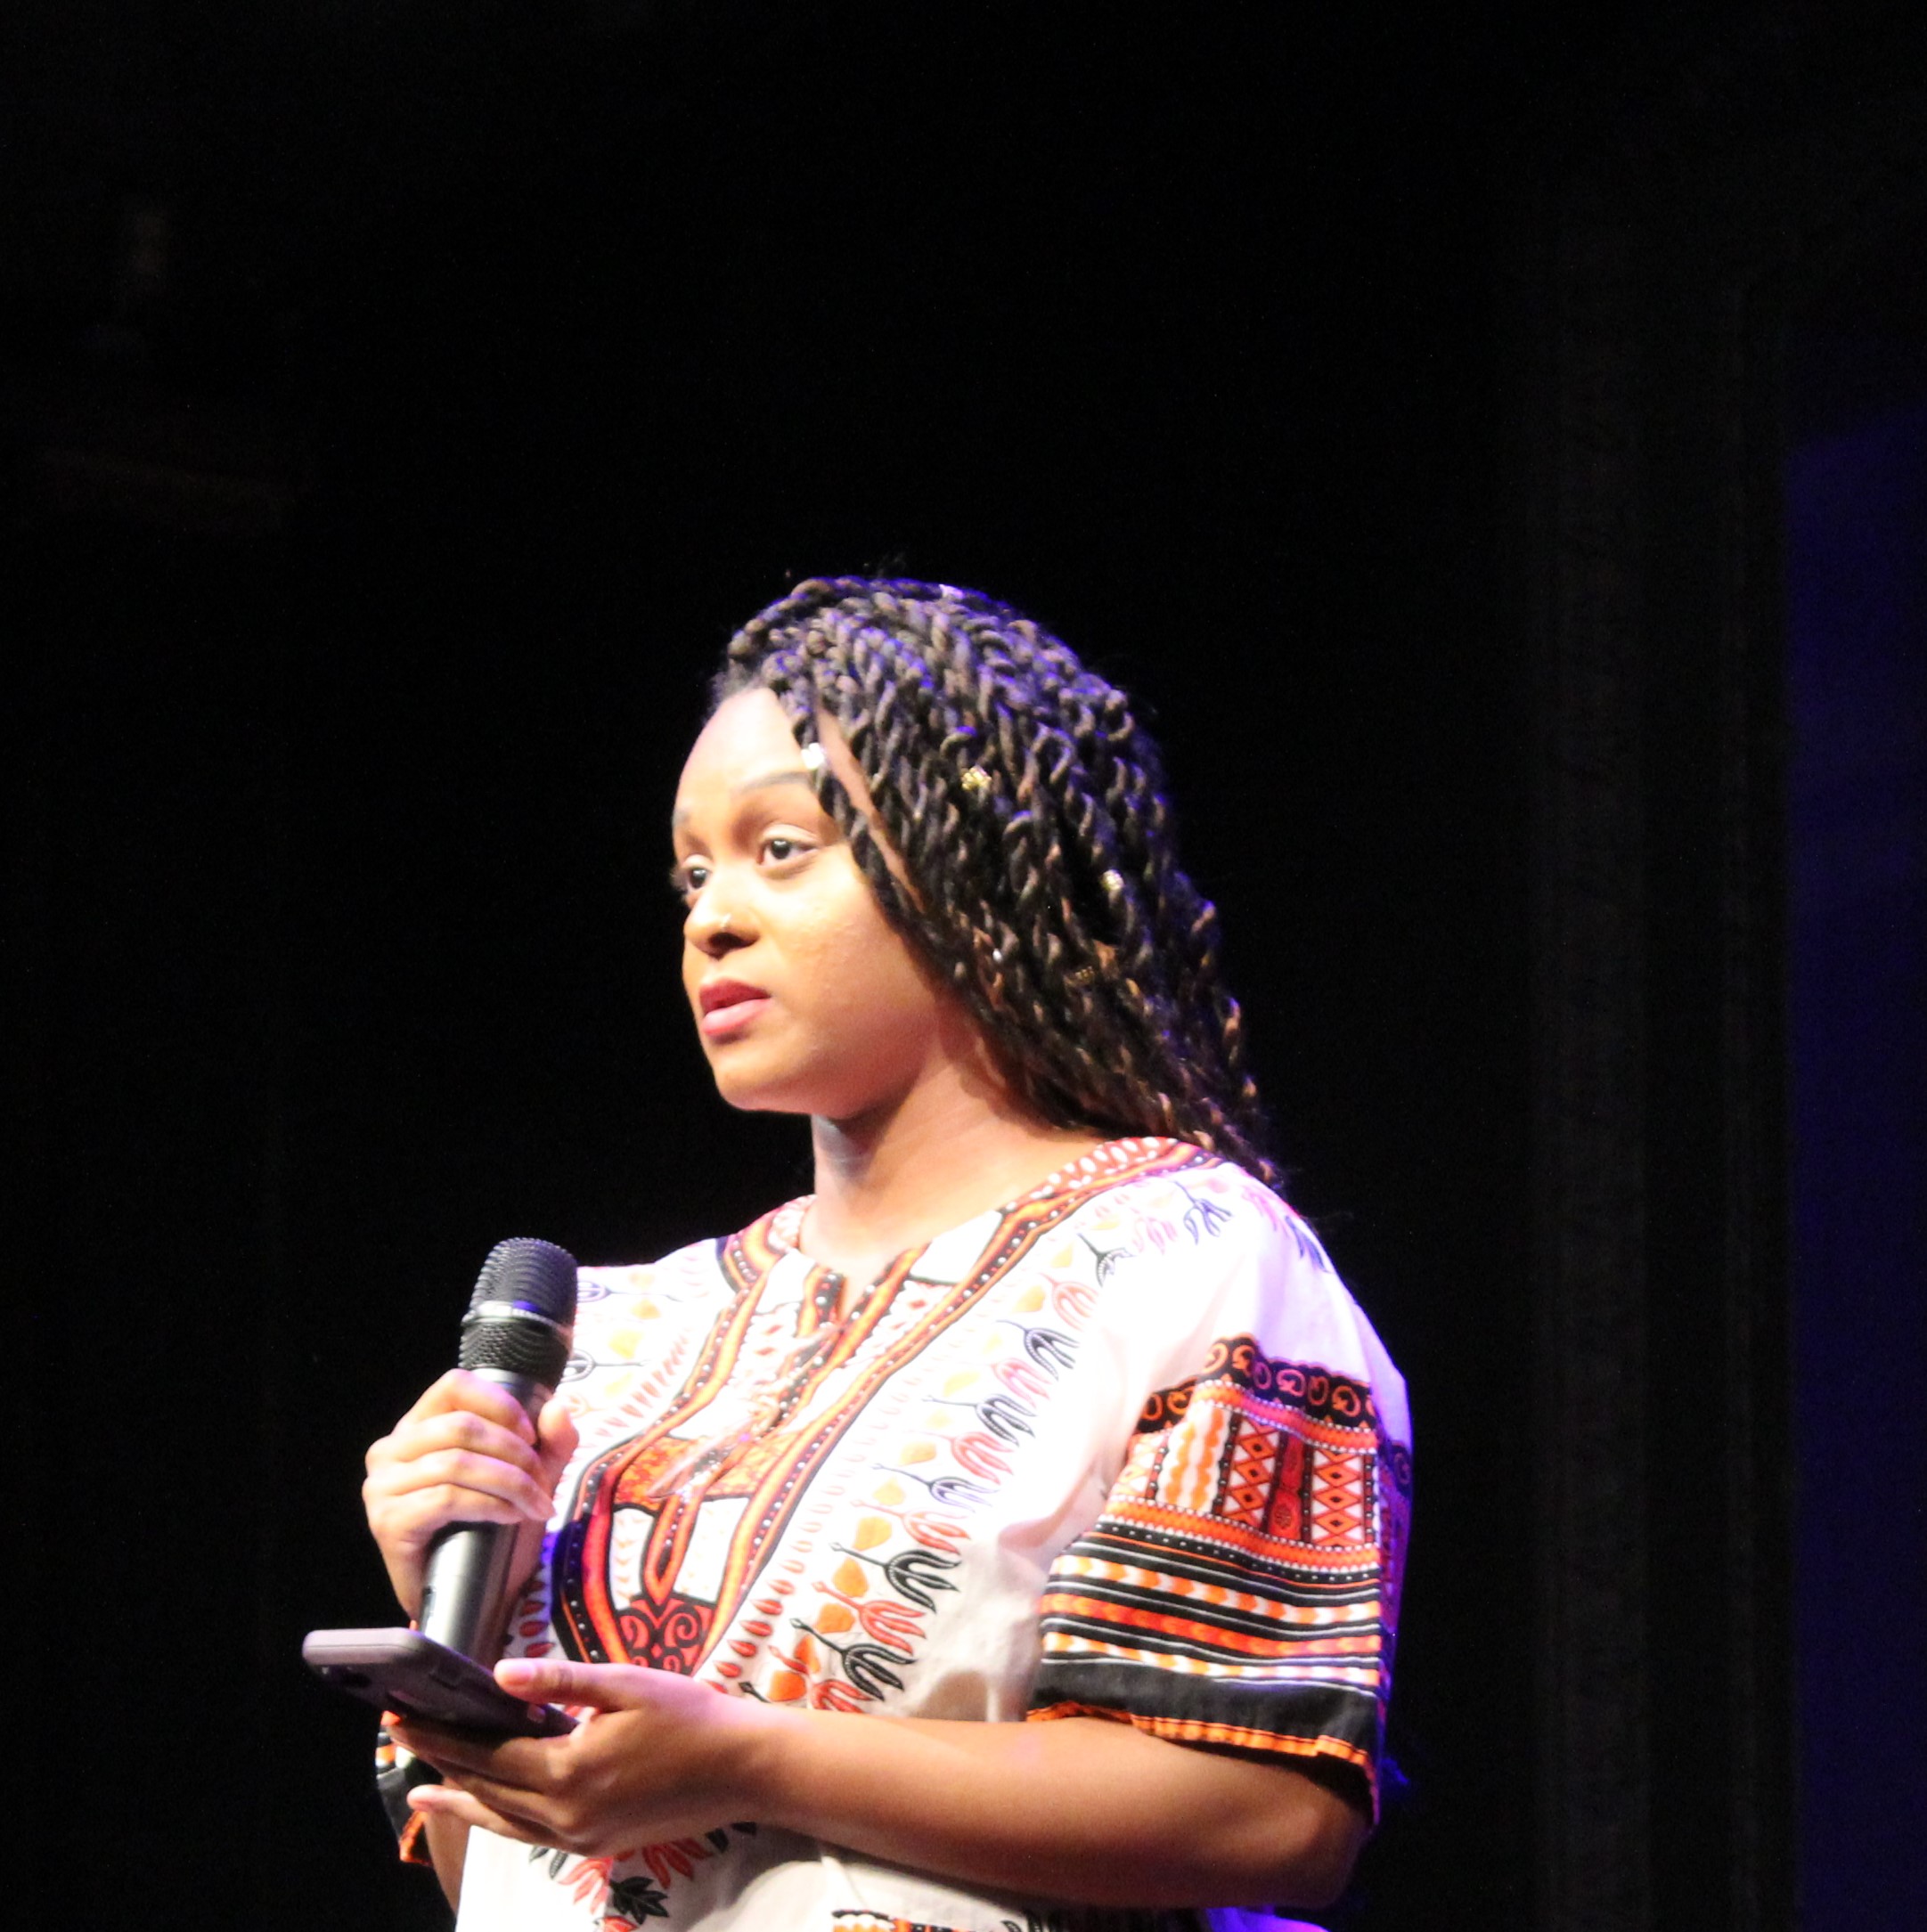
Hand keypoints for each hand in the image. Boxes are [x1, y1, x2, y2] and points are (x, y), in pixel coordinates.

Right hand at [362, 1370, 579, 1616]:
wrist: (472, 1600)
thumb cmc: (493, 1532)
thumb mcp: (529, 1478)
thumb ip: (550, 1442)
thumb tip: (556, 1407)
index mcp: (417, 1427)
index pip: (454, 1385)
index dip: (500, 1404)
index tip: (531, 1435)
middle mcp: (390, 1450)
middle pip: (462, 1426)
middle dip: (516, 1453)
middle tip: (543, 1485)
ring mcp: (382, 1487)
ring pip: (457, 1462)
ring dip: (510, 1482)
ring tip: (535, 1504)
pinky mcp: (388, 1522)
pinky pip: (446, 1498)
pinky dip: (489, 1504)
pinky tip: (511, 1517)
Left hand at [394, 1657, 783, 1856]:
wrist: (741, 1768)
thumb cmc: (688, 1716)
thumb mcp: (625, 1684)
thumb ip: (560, 1679)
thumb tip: (500, 1673)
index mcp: (568, 1771)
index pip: (485, 1752)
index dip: (440, 1734)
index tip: (403, 1716)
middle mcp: (565, 1815)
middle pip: (485, 1789)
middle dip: (440, 1763)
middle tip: (403, 1738)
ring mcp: (579, 1837)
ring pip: (502, 1821)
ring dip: (460, 1801)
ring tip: (422, 1792)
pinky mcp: (595, 1845)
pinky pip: (530, 1835)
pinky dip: (499, 1820)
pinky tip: (489, 1810)